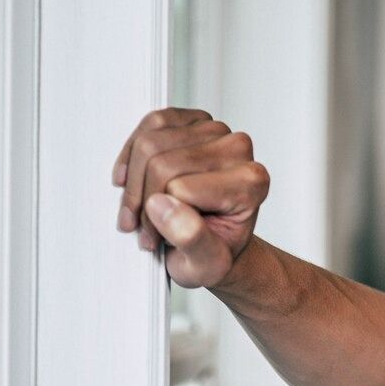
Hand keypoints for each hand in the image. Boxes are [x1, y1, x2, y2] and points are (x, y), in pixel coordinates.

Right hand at [112, 107, 270, 288]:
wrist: (215, 240)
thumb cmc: (214, 251)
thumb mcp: (206, 266)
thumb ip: (191, 239)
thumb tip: (163, 206)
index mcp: (251, 182)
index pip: (179, 188)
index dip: (158, 218)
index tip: (155, 239)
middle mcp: (239, 149)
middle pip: (161, 163)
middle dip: (142, 200)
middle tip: (145, 228)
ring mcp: (216, 130)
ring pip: (149, 143)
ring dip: (135, 181)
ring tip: (143, 209)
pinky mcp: (194, 119)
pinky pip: (150, 124)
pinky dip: (133, 154)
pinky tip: (135, 179)